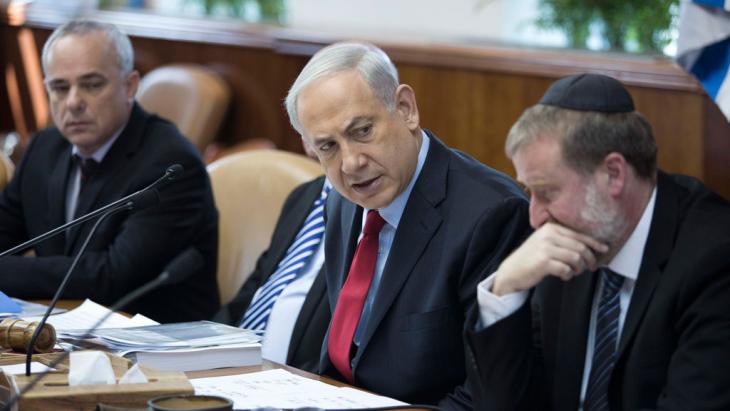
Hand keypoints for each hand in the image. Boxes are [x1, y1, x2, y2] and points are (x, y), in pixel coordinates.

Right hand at [492, 223, 608, 295]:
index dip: (594, 243)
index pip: (579, 234)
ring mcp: (545, 248)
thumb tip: (589, 247)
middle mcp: (548, 235)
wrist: (511, 271)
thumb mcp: (544, 242)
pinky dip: (569, 274)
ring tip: (574, 272)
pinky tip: (564, 275)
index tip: (604, 249)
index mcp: (551, 228)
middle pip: (580, 247)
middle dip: (590, 259)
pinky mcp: (544, 262)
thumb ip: (562, 240)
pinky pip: (566, 269)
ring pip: (576, 258)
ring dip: (579, 268)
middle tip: (592, 267)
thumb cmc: (531, 258)